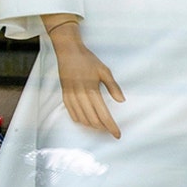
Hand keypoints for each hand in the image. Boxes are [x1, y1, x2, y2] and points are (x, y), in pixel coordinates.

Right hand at [49, 21, 123, 136]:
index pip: (103, 114)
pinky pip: (72, 114)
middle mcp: (80, 96)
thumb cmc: (88, 60)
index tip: (117, 134)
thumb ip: (113, 86)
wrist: (68, 52)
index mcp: (91, 90)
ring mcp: (71, 97)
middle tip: (111, 130)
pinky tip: (87, 121)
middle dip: (103, 129)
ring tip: (101, 127)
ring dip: (92, 126)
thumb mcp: (104, 70)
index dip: (111, 127)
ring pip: (82, 119)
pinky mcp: (65, 96)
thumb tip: (122, 100)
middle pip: (93, 120)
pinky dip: (80, 121)